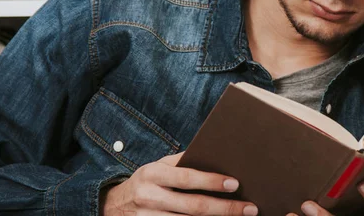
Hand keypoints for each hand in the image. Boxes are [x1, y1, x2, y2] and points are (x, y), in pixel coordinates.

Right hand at [100, 151, 258, 215]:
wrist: (113, 205)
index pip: (187, 178)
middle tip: (250, 208)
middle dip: (225, 209)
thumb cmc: (147, 181)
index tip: (235, 184)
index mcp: (153, 173)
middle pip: (193, 207)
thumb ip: (181, 162)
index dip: (212, 181)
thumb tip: (215, 153)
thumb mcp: (158, 166)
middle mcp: (149, 197)